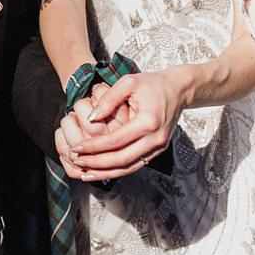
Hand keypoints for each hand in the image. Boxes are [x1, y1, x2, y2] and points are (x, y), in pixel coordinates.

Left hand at [61, 71, 182, 179]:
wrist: (178, 90)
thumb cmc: (152, 84)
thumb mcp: (128, 82)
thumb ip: (108, 99)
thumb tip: (91, 118)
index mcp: (148, 121)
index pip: (116, 140)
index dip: (94, 146)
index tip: (76, 147)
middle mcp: (156, 138)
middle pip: (122, 159)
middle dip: (97, 163)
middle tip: (77, 161)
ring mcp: (159, 147)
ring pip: (129, 167)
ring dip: (106, 172)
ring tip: (85, 172)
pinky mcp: (157, 150)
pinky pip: (136, 165)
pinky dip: (118, 170)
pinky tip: (102, 171)